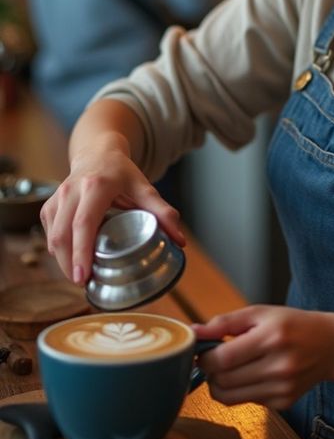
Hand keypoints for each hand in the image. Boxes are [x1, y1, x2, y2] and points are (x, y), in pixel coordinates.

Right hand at [41, 145, 183, 285]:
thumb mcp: (144, 187)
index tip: (83, 276)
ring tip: (80, 277)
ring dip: (63, 261)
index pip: (83, 223)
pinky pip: (49, 234)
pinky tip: (73, 261)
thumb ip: (163, 212)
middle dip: (69, 264)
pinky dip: (59, 252)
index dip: (81, 252)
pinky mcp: (49, 207)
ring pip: (52, 237)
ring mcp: (56, 199)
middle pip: (62, 235)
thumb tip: (180, 241)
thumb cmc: (122, 173)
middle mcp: (71, 191)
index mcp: (95, 186)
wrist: (98, 153)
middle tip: (84, 285)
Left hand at [193, 306, 333, 410]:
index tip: (202, 352)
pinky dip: (241, 391)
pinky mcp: (284, 403)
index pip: (223, 358)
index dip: (203, 358)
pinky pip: (247, 403)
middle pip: (223, 381)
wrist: (331, 346)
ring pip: (230, 398)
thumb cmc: (294, 325)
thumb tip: (194, 332)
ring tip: (229, 369)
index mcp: (272, 337)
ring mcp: (282, 388)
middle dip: (210, 372)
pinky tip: (254, 375)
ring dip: (220, 385)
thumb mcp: (261, 313)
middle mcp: (279, 365)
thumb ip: (225, 322)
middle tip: (214, 360)